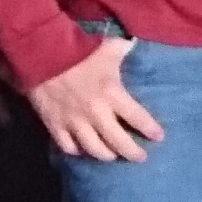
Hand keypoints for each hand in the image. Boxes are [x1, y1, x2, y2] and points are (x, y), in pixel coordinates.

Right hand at [28, 35, 162, 161]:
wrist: (43, 54)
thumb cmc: (79, 50)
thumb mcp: (108, 47)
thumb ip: (124, 49)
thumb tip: (135, 43)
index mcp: (112, 94)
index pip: (138, 118)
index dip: (150, 130)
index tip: (159, 137)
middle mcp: (96, 113)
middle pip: (118, 142)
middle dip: (132, 152)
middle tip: (141, 158)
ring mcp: (74, 121)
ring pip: (94, 149)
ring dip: (106, 155)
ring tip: (112, 156)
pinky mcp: (55, 124)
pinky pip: (67, 146)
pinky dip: (76, 150)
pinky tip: (81, 150)